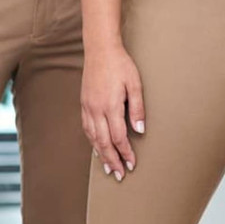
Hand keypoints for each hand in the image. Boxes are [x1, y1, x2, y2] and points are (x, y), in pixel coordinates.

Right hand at [81, 42, 144, 182]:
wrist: (100, 49)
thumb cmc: (120, 64)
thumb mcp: (134, 84)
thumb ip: (138, 108)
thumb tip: (140, 130)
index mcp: (111, 106)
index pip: (118, 137)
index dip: (125, 153)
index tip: (131, 163)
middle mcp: (96, 109)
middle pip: (104, 142)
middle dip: (112, 160)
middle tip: (119, 174)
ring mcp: (88, 106)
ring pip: (93, 137)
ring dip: (101, 154)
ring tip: (108, 167)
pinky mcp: (84, 103)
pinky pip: (86, 127)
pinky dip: (92, 140)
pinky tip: (97, 146)